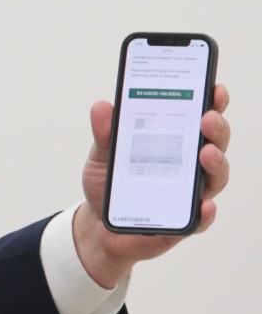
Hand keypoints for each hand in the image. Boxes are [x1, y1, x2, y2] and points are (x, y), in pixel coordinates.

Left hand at [74, 84, 230, 287]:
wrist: (98, 226)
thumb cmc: (109, 184)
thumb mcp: (102, 155)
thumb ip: (105, 133)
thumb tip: (102, 106)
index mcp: (175, 142)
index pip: (200, 118)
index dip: (212, 102)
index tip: (215, 87)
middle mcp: (190, 166)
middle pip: (214, 143)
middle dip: (216, 127)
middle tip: (207, 117)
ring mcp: (191, 194)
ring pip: (215, 178)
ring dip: (216, 163)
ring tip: (206, 152)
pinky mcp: (184, 222)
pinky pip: (201, 218)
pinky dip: (205, 211)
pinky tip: (204, 204)